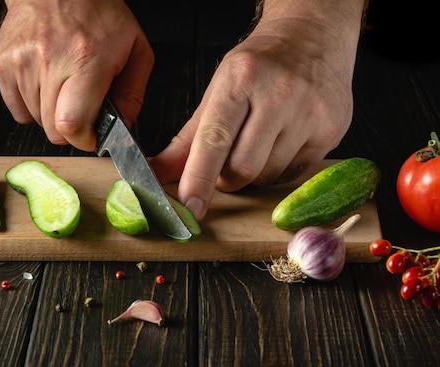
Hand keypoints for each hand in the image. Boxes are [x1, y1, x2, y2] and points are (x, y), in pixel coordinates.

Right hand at [0, 0, 153, 150]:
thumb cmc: (98, 15)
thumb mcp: (135, 49)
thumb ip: (133, 93)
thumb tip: (122, 126)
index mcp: (86, 60)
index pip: (72, 124)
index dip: (83, 139)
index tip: (91, 135)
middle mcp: (50, 61)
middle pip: (53, 129)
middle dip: (70, 128)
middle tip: (81, 108)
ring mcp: (22, 63)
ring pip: (36, 120)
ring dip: (52, 114)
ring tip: (63, 86)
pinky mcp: (3, 64)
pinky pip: (17, 111)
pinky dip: (32, 107)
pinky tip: (45, 85)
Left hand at [150, 5, 362, 219]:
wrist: (313, 35)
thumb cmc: (259, 65)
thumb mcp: (218, 89)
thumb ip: (188, 137)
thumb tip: (159, 172)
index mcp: (241, 80)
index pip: (214, 140)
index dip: (199, 178)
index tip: (190, 206)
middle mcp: (280, 94)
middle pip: (243, 168)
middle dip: (226, 179)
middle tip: (225, 162)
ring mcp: (311, 113)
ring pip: (268, 176)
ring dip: (253, 175)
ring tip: (257, 144)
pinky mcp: (332, 130)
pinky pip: (294, 174)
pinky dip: (278, 170)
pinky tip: (280, 144)